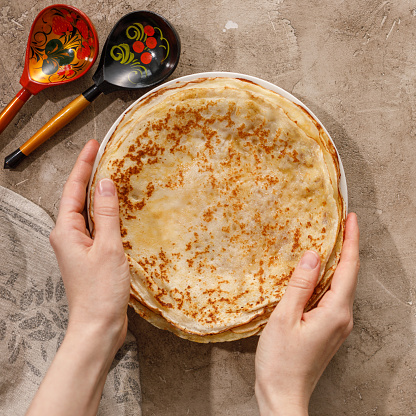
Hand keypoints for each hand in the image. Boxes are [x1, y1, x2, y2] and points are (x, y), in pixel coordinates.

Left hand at [27, 140, 131, 415]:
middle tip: (104, 154)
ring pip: (88, 212)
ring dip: (98, 193)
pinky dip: (106, 213)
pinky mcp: (90, 255)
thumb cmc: (100, 290)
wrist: (98, 326)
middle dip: (89, 175)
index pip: (73, 189)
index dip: (83, 165)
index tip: (93, 145)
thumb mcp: (107, 247)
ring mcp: (79, 246)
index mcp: (66, 230)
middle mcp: (68, 235)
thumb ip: (106, 214)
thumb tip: (105, 183)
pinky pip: (97, 226)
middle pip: (77, 198)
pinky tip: (118, 209)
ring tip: (112, 174)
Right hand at [255, 213, 359, 415]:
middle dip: (346, 248)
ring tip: (327, 242)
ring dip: (335, 263)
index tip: (352, 218)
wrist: (283, 395)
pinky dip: (326, 279)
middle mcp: (343, 317)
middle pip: (348, 275)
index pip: (348, 268)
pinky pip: (332, 297)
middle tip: (339, 224)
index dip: (351, 241)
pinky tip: (315, 273)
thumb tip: (313, 256)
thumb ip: (300, 285)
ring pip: (340, 286)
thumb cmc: (280, 361)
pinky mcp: (328, 329)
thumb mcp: (285, 318)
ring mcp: (337, 325)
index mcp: (336, 312)